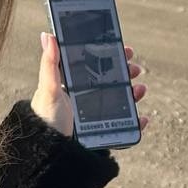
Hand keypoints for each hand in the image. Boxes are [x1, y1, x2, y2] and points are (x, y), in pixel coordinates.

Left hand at [31, 31, 149, 137]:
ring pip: (121, 102)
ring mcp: (95, 116)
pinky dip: (136, 123)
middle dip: (127, 73)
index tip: (125, 49)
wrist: (46, 152)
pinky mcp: (102, 132)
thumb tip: (48, 35)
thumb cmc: (44, 119)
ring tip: (141, 90)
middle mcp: (85, 98)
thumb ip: (50, 64)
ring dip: (134, 94)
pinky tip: (143, 119)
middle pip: (112, 82)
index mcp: (73, 85)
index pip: (96, 65)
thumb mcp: (48, 89)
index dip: (111, 56)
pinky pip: (123, 126)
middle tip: (136, 69)